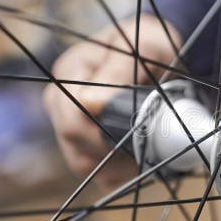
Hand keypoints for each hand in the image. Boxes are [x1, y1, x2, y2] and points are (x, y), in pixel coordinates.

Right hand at [43, 17, 181, 186]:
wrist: (160, 56)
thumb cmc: (151, 46)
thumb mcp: (146, 46)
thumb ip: (119, 73)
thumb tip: (91, 104)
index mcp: (69, 73)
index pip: (72, 117)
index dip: (104, 131)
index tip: (139, 131)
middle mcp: (61, 103)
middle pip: (74, 143)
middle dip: (115, 148)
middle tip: (151, 141)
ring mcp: (69, 127)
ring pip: (83, 164)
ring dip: (119, 163)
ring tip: (150, 146)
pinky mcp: (84, 147)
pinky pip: (96, 174)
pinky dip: (122, 172)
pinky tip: (142, 156)